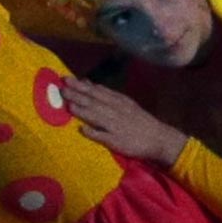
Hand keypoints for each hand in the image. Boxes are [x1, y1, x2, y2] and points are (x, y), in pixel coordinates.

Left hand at [63, 79, 188, 165]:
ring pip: (98, 117)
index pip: (97, 92)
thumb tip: (86, 82)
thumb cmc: (138, 120)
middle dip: (78, 96)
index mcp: (118, 102)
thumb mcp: (124, 102)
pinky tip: (83, 130)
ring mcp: (117, 127)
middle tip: (62, 89)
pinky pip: (105, 137)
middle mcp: (116, 112)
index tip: (66, 80)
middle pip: (94, 102)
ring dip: (83, 111)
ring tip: (69, 106)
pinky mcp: (118, 142)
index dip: (81, 86)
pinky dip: (95, 133)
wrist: (159, 139)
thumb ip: (105, 93)